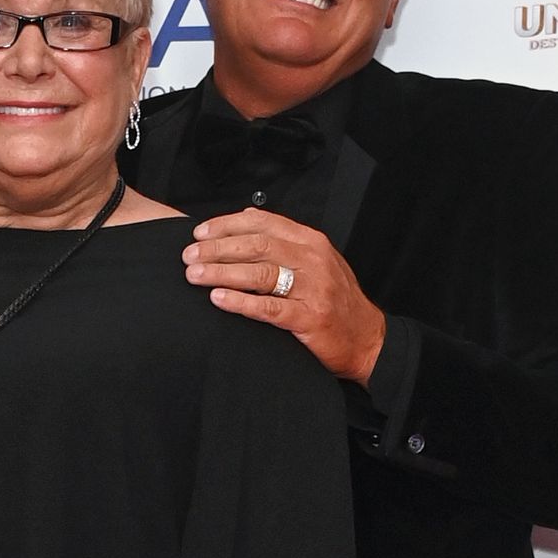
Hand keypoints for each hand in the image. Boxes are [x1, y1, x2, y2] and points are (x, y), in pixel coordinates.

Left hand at [182, 208, 386, 383]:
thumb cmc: (334, 299)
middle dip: (217, 249)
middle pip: (257, 246)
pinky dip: (240, 302)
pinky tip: (218, 299)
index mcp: (311, 241)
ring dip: (222, 273)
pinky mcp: (309, 318)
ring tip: (195, 275)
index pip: (263, 223)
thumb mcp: (315, 261)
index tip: (200, 233)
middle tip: (190, 256)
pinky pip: (268, 308)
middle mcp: (313, 260)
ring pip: (260, 273)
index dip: (226, 225)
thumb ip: (283, 241)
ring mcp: (313, 289)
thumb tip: (244, 218)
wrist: (367, 339)